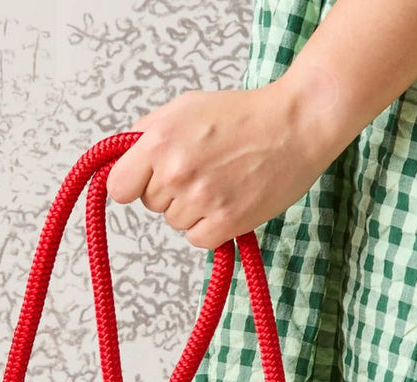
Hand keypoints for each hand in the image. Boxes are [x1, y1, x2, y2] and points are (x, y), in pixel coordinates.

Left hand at [106, 81, 342, 248]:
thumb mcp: (184, 108)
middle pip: (150, 203)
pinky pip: (196, 238)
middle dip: (169, 190)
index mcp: (159, 141)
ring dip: (193, 208)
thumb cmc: (241, 114)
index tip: (148, 179)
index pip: (118, 187)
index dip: (132, 184)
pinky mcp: (224, 223)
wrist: (297, 122)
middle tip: (204, 167)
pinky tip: (229, 200)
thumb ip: (146, 133)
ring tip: (222, 179)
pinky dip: (210, 226)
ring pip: (174, 222)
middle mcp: (175, 172)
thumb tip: (119, 161)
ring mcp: (200, 199)